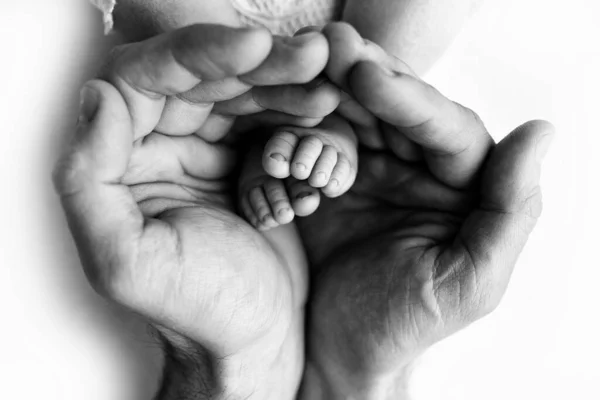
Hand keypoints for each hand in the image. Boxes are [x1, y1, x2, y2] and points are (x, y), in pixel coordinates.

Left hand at [54, 24, 337, 399]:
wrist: (254, 339)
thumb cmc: (197, 309)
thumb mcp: (126, 261)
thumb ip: (89, 180)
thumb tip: (98, 97)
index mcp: (121, 162)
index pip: (147, 79)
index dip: (199, 54)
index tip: (253, 49)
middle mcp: (158, 146)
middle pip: (202, 78)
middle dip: (257, 63)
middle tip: (308, 57)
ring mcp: (206, 151)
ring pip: (241, 93)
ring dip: (284, 82)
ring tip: (325, 85)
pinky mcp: (246, 161)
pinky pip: (269, 119)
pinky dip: (297, 110)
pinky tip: (324, 109)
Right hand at [298, 32, 553, 398]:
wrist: (337, 354)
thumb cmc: (404, 326)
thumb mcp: (470, 281)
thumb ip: (511, 210)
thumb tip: (540, 130)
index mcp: (462, 189)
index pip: (445, 129)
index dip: (409, 99)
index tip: (367, 76)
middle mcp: (419, 171)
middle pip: (399, 109)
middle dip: (368, 75)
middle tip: (332, 46)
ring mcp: (371, 172)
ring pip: (357, 116)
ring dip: (333, 87)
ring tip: (308, 59)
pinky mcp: (328, 180)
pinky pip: (318, 141)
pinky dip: (301, 124)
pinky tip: (286, 107)